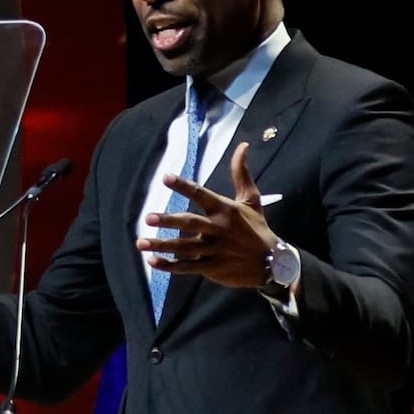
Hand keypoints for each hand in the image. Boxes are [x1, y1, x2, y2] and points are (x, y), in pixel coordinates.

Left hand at [144, 143, 281, 290]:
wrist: (273, 263)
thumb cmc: (257, 228)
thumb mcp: (252, 199)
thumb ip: (241, 173)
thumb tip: (243, 146)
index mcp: (225, 210)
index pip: (201, 194)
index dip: (183, 186)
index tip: (165, 177)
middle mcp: (218, 229)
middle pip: (189, 223)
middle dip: (168, 221)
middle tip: (147, 217)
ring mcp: (214, 250)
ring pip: (184, 248)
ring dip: (162, 245)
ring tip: (140, 242)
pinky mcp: (212, 268)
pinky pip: (187, 267)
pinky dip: (169, 266)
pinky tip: (152, 261)